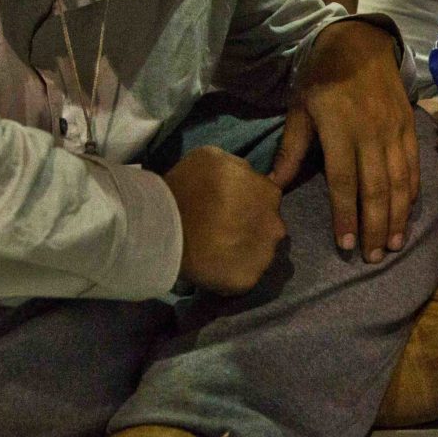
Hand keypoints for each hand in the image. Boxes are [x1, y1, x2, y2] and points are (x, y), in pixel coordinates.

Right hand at [163, 145, 286, 294]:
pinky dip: (233, 272)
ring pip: (260, 253)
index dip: (248, 202)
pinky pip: (245, 275)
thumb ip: (240, 168)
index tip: (229, 207)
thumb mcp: (214, 157)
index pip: (267, 198)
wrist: (163, 226)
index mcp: (270, 193)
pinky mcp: (249, 280)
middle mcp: (274, 226)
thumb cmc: (186, 186)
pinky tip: (214, 265)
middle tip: (223, 229)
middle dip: (250, 227)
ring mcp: (264, 255)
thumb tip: (247, 177)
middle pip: (267, 227)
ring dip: (244, 250)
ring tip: (218, 249)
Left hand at [269, 21, 417, 262]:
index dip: (345, 215)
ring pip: (399, 181)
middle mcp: (370, 133)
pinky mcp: (409, 126)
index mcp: (340, 130)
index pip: (344, 182)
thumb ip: (292, 148)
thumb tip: (275, 186)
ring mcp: (394, 130)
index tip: (346, 245)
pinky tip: (407, 214)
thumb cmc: (323, 77)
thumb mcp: (300, 108)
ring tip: (392, 245)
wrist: (360, 42)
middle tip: (372, 258)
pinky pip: (413, 166)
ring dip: (397, 217)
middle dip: (375, 227)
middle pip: (375, 189)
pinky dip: (412, 193)